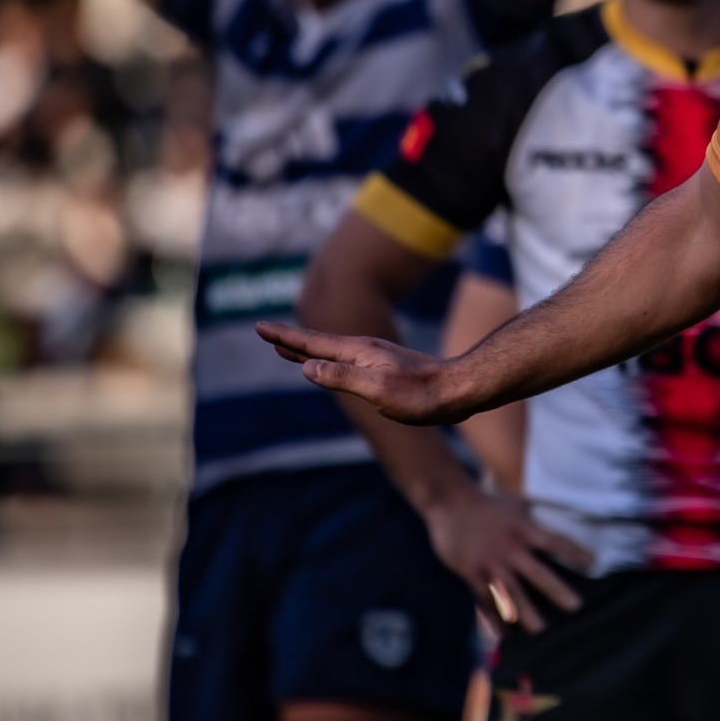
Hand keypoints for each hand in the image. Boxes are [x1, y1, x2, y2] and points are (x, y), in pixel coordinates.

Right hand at [256, 320, 473, 423]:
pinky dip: (330, 359)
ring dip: (309, 349)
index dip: (285, 337)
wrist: (460, 389)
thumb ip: (342, 377)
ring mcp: (377, 358)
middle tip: (266, 332)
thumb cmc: (421, 395)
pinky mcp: (387, 368)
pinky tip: (334, 366)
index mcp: (358, 352)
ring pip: (334, 352)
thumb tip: (306, 368)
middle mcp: (365, 350)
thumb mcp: (377, 389)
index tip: (259, 326)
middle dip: (291, 340)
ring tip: (289, 349)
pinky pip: (348, 360)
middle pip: (320, 344)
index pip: (313, 344)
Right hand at [425, 483, 593, 634]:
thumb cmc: (486, 502)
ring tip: (539, 629)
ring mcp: (490, 563)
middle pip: (537, 572)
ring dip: (525, 611)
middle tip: (575, 605)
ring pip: (510, 591)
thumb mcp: (514, 504)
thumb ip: (531, 517)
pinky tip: (503, 633)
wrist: (450, 503)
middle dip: (556, 589)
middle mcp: (510, 548)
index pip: (555, 542)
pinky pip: (484, 599)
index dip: (574, 552)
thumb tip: (552, 515)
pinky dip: (493, 616)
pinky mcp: (471, 573)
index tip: (593, 564)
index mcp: (523, 529)